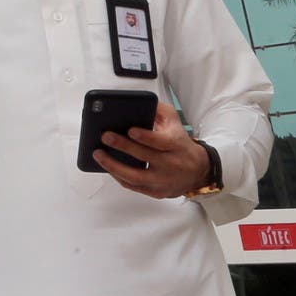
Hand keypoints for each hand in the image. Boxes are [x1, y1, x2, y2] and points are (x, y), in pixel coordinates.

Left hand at [92, 99, 212, 197]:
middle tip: (105, 136)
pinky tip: (107, 166)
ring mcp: (163, 181)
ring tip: (98, 154)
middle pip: (144, 157)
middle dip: (123, 146)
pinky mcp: (156, 192)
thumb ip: (158, 110)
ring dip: (114, 166)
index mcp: (176, 145)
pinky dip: (118, 177)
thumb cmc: (179, 142)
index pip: (160, 142)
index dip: (145, 136)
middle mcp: (170, 164)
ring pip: (136, 177)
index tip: (130, 129)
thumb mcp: (174, 121)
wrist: (197, 170)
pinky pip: (134, 186)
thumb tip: (136, 103)